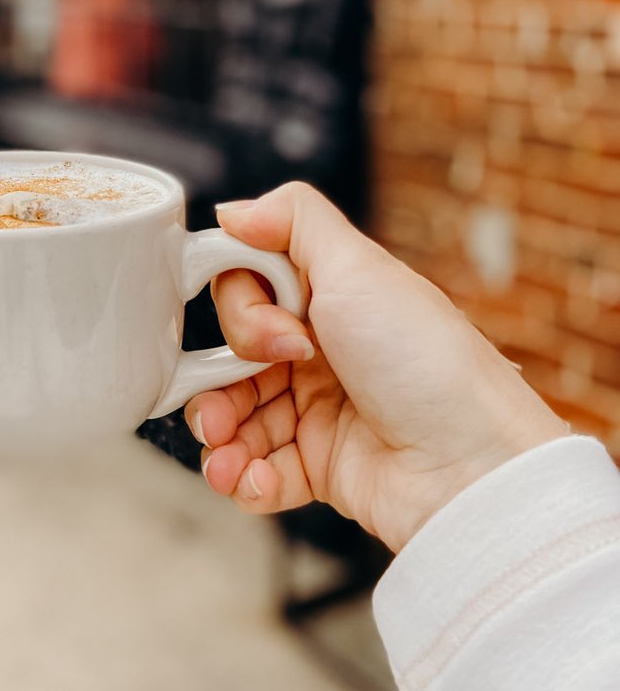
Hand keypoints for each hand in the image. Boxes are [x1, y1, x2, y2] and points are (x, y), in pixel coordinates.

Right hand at [187, 183, 569, 552]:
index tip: (276, 331)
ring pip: (234, 418)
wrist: (472, 468)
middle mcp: (319, 351)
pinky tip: (254, 479)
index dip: (242, 312)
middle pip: (228, 357)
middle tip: (260, 387)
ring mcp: (317, 411)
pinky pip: (256, 470)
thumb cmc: (426, 364)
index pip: (245, 292)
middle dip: (218, 380)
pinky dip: (245, 478)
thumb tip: (233, 210)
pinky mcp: (320, 467)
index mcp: (329, 298)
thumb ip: (292, 219)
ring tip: (228, 457)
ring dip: (221, 438)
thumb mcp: (360, 267)